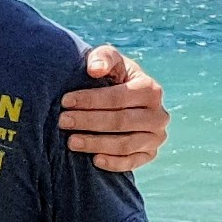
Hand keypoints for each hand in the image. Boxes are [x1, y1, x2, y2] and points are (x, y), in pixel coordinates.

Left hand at [59, 46, 169, 171]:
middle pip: (121, 121)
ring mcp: (156, 137)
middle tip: (63, 121)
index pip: (119, 97)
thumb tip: (95, 70)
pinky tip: (93, 160)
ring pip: (125, 144)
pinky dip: (113, 163)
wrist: (121, 100)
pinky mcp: (150, 154)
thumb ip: (102, 58)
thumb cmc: (112, 77)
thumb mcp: (108, 60)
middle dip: (88, 121)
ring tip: (71, 141)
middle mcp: (159, 115)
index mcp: (151, 90)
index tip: (66, 101)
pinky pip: (132, 162)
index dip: (91, 99)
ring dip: (96, 144)